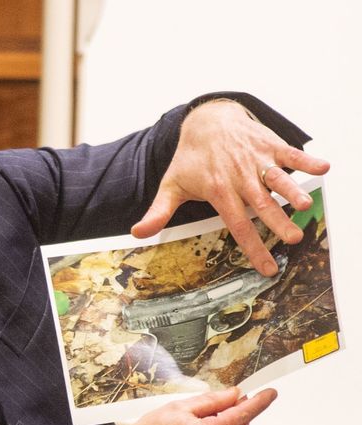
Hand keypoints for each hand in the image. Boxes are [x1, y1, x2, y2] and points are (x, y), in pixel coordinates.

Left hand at [131, 100, 329, 276]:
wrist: (206, 121)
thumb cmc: (191, 159)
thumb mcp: (171, 185)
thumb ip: (159, 212)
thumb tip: (138, 233)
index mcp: (218, 190)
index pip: (236, 224)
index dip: (252, 247)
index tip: (267, 267)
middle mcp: (239, 176)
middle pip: (260, 203)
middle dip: (277, 221)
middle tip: (293, 238)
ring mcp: (255, 159)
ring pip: (276, 177)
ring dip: (292, 190)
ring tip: (306, 205)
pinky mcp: (269, 144)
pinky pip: (289, 152)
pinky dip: (305, 159)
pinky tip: (323, 167)